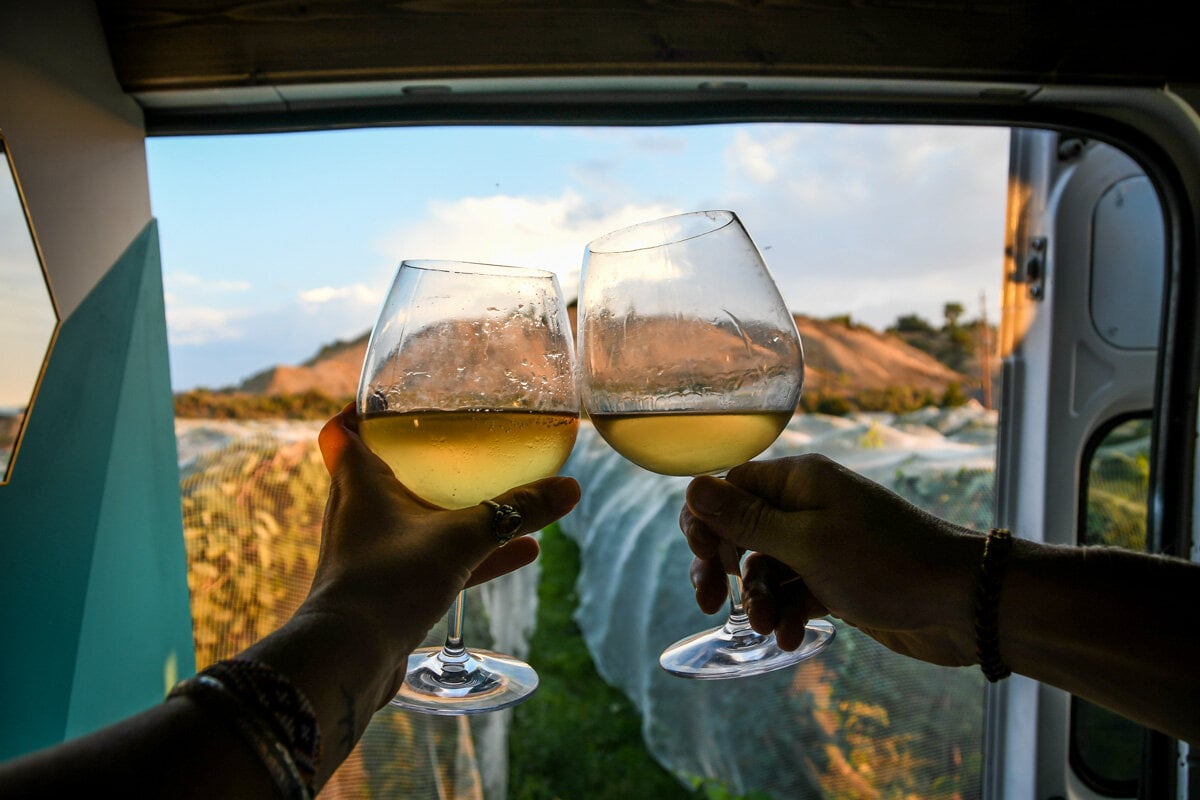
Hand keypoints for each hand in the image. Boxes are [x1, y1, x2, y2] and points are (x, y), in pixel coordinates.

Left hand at [304, 404, 579, 705]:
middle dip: (418, 456)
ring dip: (451, 508)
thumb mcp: (463, 537)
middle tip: (456, 438)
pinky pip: (431, 558)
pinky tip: (522, 553)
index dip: (358, 409)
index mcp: (358, 481)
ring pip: (412, 518)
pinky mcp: (385, 589)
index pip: (341, 429)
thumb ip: (517, 511)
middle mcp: (355, 511)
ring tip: (501, 498)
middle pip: (379, 469)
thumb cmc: (390, 581)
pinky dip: (469, 553)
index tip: (389, 399)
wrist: (352, 658)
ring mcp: (369, 552)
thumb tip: (571, 488)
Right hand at [681, 453, 980, 666]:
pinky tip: (791, 640)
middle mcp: (807, 506)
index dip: (706, 523)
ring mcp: (824, 544)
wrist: (964, 603)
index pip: (730, 488)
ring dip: (758, 600)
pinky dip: (788, 615)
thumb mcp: (806, 543)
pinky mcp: (838, 579)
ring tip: (767, 629)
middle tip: (709, 602)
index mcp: (799, 481)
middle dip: (723, 567)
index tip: (701, 560)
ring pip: (766, 568)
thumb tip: (691, 486)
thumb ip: (746, 519)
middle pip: (741, 530)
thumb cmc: (887, 562)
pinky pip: (794, 593)